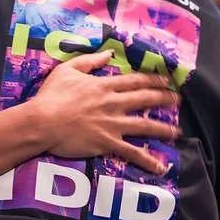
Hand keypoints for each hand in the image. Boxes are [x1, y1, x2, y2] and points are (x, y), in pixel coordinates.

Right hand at [29, 50, 180, 174]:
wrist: (42, 121)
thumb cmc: (51, 95)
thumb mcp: (68, 69)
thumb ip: (90, 60)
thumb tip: (109, 52)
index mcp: (105, 86)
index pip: (136, 81)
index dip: (154, 79)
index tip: (167, 79)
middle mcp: (113, 103)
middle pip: (145, 99)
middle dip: (164, 99)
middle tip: (178, 100)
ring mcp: (112, 124)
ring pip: (145, 126)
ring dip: (163, 128)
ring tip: (177, 131)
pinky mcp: (107, 143)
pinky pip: (132, 153)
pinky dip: (147, 160)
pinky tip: (161, 166)